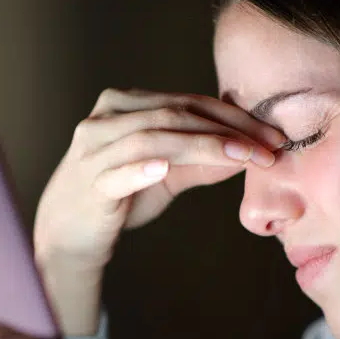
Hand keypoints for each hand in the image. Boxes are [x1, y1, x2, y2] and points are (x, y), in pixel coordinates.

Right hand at [34, 88, 285, 272]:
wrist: (67, 236)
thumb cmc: (117, 200)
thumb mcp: (166, 174)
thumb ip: (202, 160)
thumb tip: (250, 153)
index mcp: (124, 105)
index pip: (188, 102)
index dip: (234, 117)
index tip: (272, 136)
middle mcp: (105, 119)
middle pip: (175, 115)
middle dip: (228, 131)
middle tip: (267, 149)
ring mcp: (93, 150)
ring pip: (153, 137)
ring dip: (202, 146)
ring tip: (240, 158)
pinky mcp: (88, 183)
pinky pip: (116, 172)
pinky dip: (140, 168)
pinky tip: (164, 167)